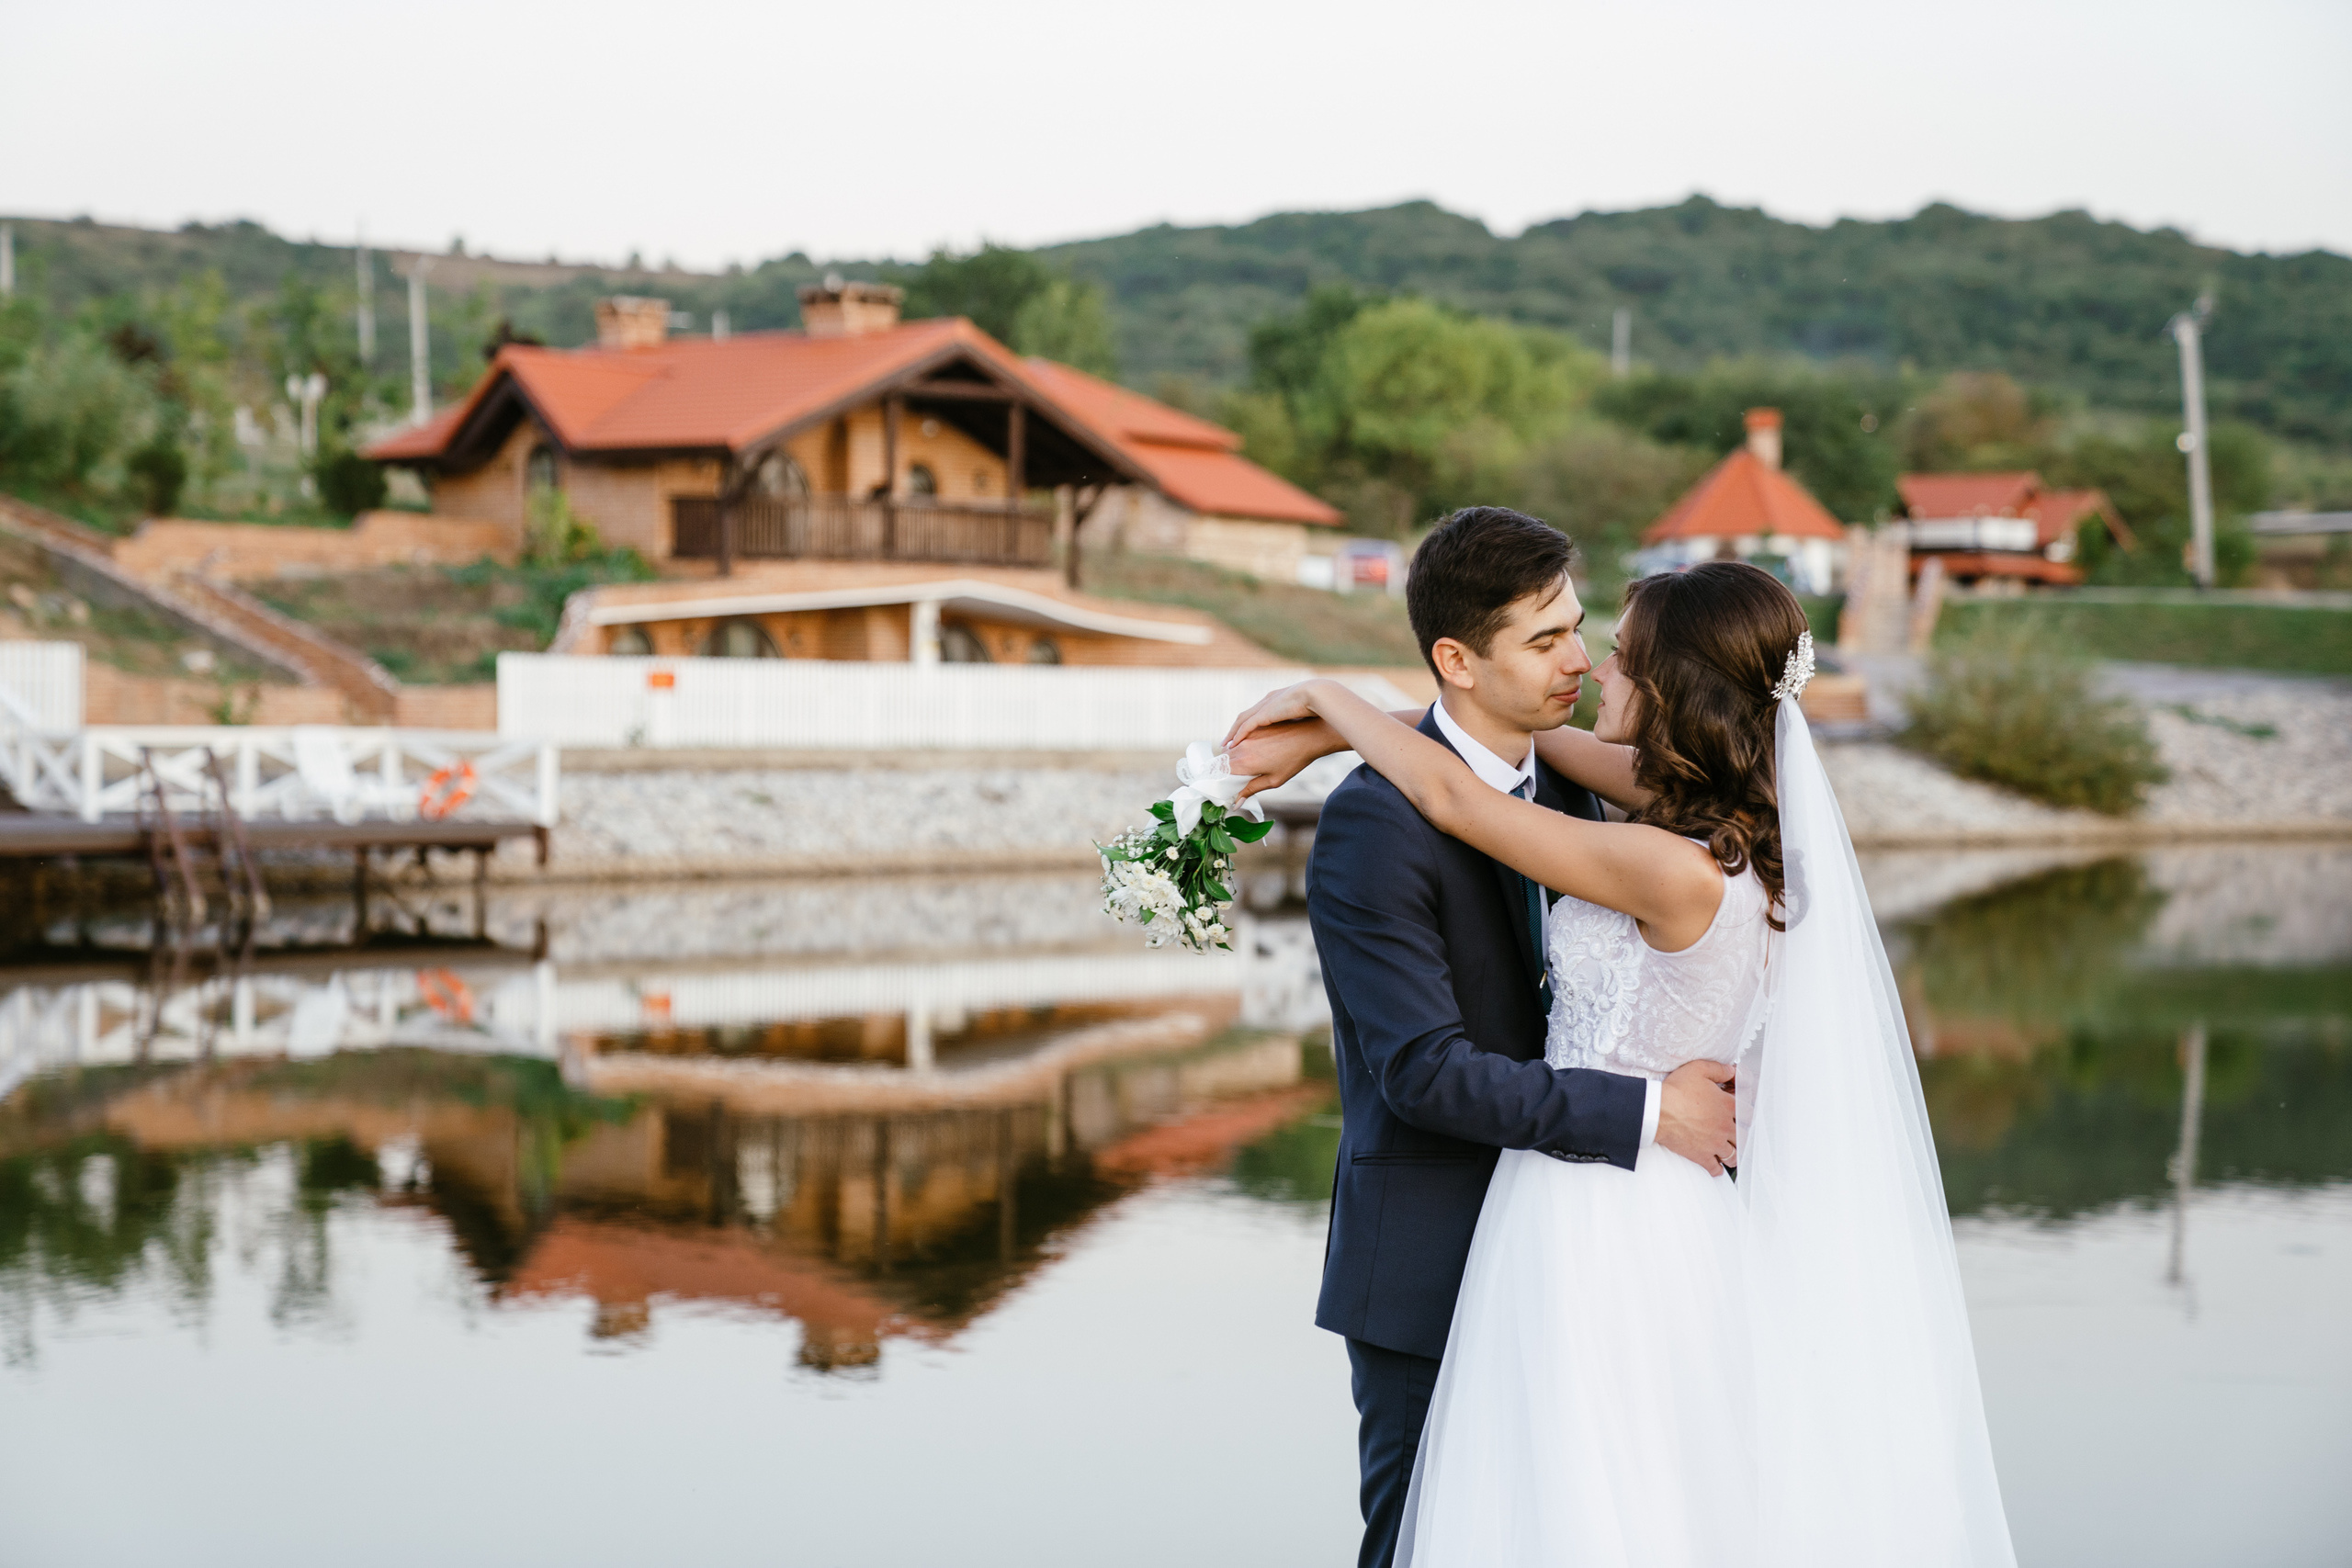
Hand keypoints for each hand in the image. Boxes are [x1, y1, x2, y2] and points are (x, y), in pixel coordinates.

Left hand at [1222, 681, 1326, 750]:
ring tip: (1226, 746)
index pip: (1258, 712)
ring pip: (1242, 721)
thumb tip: (1301, 725)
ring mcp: (1265, 706)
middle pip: (1245, 716)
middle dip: (1236, 729)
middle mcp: (1268, 701)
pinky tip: (1233, 745)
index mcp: (1277, 699)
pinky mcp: (1264, 713)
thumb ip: (1298, 716)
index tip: (1244, 736)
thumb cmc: (1319, 705)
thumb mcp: (1305, 711)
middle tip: (1228, 743)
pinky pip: (1246, 726)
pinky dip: (1238, 735)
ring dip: (1232, 734)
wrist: (1318, 695)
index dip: (1249, 724)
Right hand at [1227, 720, 1335, 799]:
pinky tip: (1248, 753)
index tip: (1219, 787)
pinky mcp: (1252, 727)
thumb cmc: (1294, 760)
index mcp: (1244, 762)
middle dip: (1221, 770)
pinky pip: (1239, 739)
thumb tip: (1236, 803)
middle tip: (1228, 779)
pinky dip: (1238, 747)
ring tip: (1238, 767)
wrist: (1308, 735)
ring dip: (1229, 758)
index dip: (1216, 779)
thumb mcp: (1274, 780)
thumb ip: (1252, 790)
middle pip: (1221, 760)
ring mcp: (1246, 735)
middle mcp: (1241, 747)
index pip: (1218, 771)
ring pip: (1229, 749)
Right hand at [1655, 1059, 1736, 1175]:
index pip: (1748, 1111)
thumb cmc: (1676, 1090)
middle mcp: (1725, 1126)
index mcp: (1727, 1105)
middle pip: (1743, 1135)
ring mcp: (1715, 1143)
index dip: (1746, 1112)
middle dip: (1742, 1136)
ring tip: (1730, 1154)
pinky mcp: (1702, 1155)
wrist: (1658, 1111)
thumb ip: (1718, 1069)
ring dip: (1733, 1154)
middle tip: (1738, 1136)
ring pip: (1733, 1154)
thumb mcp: (1698, 1069)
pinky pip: (1715, 1167)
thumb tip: (1732, 1070)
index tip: (1743, 1114)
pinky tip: (1716, 1167)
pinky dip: (1717, 1169)